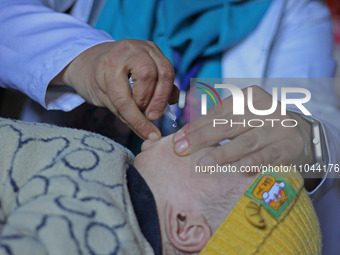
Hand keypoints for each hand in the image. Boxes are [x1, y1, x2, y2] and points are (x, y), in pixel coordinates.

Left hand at [51, 40, 177, 139]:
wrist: (91, 57)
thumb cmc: (95, 80)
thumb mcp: (104, 99)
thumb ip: (126, 114)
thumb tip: (150, 133)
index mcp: (108, 65)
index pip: (125, 97)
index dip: (138, 119)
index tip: (150, 134)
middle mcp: (128, 50)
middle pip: (149, 76)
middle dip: (152, 101)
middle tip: (149, 116)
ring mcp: (144, 47)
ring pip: (165, 71)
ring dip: (163, 96)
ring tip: (155, 109)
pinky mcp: (154, 50)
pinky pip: (169, 70)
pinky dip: (169, 88)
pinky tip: (166, 100)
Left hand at [173, 86, 313, 166]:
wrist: (300, 135)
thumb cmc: (260, 127)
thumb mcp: (242, 118)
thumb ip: (218, 123)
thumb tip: (184, 137)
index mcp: (248, 97)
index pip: (217, 112)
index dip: (195, 126)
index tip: (177, 140)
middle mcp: (263, 109)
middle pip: (227, 124)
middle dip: (201, 138)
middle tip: (181, 151)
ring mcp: (278, 127)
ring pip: (246, 140)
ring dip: (223, 153)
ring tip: (203, 164)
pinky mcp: (290, 146)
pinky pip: (270, 154)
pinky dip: (255, 160)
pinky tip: (241, 167)